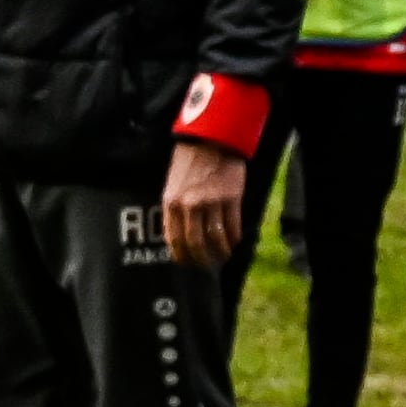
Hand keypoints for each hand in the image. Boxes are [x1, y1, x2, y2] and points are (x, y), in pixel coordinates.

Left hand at [161, 138, 249, 262]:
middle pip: (195, 242)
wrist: (210, 141)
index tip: (186, 264)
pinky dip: (233, 238)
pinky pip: (232, 226)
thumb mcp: (172, 185)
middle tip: (206, 265)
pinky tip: (234, 243)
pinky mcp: (231, 198)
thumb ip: (174, 209)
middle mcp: (189, 205)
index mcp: (171, 202)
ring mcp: (211, 202)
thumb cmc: (189, 162)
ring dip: (220, 251)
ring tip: (222, 257)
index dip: (181, 255)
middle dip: (200, 258)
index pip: (174, 239)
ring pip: (215, 237)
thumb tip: (180, 235)